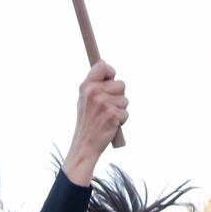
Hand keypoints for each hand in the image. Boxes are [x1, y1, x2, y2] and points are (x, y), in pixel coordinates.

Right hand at [63, 61, 127, 183]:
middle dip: (118, 96)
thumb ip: (95, 86)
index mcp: (86, 86)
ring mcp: (103, 104)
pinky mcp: (112, 115)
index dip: (110, 72)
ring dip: (120, 109)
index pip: (103, 66)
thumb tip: (109, 72)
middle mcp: (94, 93)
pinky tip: (110, 125)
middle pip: (121, 84)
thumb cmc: (87, 122)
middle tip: (106, 108)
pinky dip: (121, 120)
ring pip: (125, 100)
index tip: (110, 80)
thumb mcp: (84, 100)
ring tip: (107, 117)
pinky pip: (126, 113)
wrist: (85, 145)